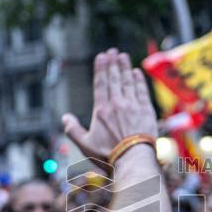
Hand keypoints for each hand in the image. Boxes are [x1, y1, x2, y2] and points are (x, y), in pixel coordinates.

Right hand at [62, 49, 157, 164]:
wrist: (133, 160)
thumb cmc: (108, 155)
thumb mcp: (85, 145)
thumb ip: (73, 130)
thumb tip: (64, 118)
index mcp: (102, 110)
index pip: (100, 83)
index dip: (101, 68)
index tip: (101, 56)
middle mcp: (117, 104)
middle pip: (114, 79)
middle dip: (113, 63)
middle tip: (113, 51)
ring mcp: (133, 106)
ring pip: (128, 82)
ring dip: (125, 67)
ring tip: (123, 57)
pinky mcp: (147, 111)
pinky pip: (142, 91)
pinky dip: (139, 81)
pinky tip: (137, 73)